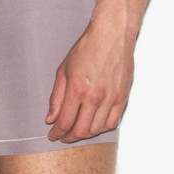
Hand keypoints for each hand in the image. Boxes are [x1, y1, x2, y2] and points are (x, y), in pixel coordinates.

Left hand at [45, 24, 132, 141]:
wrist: (111, 36)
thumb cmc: (87, 48)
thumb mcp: (63, 71)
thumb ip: (56, 97)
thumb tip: (51, 118)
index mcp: (77, 90)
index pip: (65, 122)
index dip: (57, 132)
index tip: (53, 134)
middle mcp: (95, 97)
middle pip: (81, 130)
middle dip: (69, 137)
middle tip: (63, 136)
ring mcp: (110, 98)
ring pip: (97, 129)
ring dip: (85, 134)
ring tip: (77, 131)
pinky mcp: (122, 97)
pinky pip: (113, 122)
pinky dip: (102, 128)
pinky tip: (94, 124)